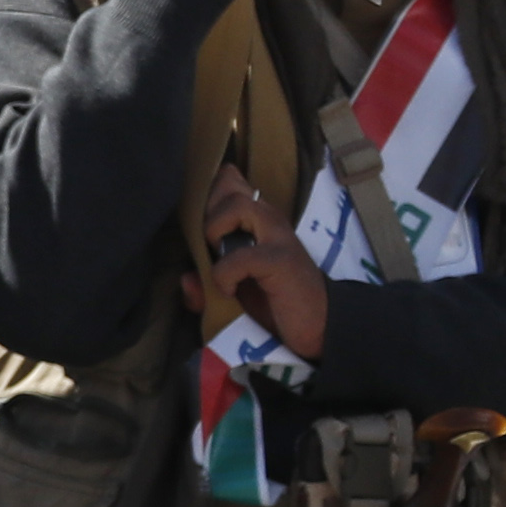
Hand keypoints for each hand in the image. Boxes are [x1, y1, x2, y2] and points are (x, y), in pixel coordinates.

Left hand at [201, 162, 326, 356]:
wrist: (319, 326)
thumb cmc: (276, 304)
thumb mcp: (235, 292)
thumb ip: (208, 285)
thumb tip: (186, 279)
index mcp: (258, 220)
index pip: (232, 180)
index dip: (210, 193)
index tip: (202, 223)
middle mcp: (269, 220)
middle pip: (229, 185)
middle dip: (207, 213)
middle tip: (210, 246)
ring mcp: (277, 237)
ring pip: (237, 204)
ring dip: (216, 230)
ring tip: (219, 258)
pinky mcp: (280, 260)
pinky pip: (239, 257)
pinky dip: (225, 275)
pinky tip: (231, 291)